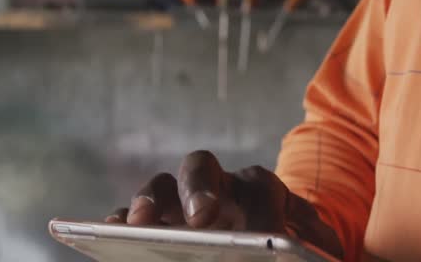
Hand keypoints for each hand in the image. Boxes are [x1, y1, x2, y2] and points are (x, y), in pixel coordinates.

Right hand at [107, 150, 343, 258]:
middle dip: (200, 189)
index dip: (263, 212)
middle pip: (203, 168)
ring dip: (150, 200)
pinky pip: (131, 214)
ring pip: (162, 186)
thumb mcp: (309, 246)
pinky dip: (119, 219)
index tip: (269, 238)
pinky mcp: (156, 222)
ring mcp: (183, 200)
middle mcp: (219, 185)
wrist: (279, 244)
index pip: (260, 188)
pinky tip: (111, 233)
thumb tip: (305, 251)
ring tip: (139, 224)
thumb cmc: (292, 248)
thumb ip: (309, 247)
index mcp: (262, 188)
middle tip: (201, 218)